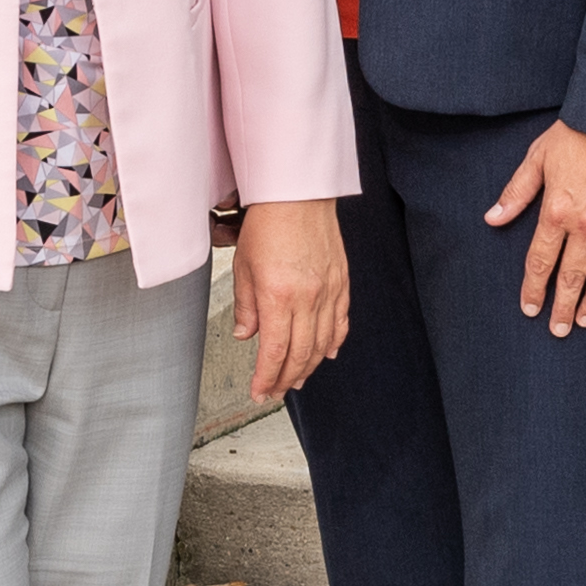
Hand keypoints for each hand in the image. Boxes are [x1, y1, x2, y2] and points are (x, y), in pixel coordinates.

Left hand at [228, 200, 348, 403]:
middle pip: (300, 354)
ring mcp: (328, 291)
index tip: (259, 392)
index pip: (274, 352)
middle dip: (285, 379)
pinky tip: (327, 354)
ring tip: (296, 379)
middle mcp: (307, 298)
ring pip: (322, 343)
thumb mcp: (243, 266)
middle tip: (274, 391)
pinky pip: (340, 321)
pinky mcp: (341, 282)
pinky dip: (334, 342)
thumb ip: (246, 305)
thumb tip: (247, 335)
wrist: (298, 193)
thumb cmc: (267, 222)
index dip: (266, 378)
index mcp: (278, 297)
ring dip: (309, 367)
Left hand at [488, 123, 585, 338]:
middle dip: (563, 307)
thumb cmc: (579, 132)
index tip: (530, 309)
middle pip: (572, 277)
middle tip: (558, 329)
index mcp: (556, 211)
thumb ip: (516, 193)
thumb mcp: (537, 158)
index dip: (534, 289)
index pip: (540, 262)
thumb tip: (492, 218)